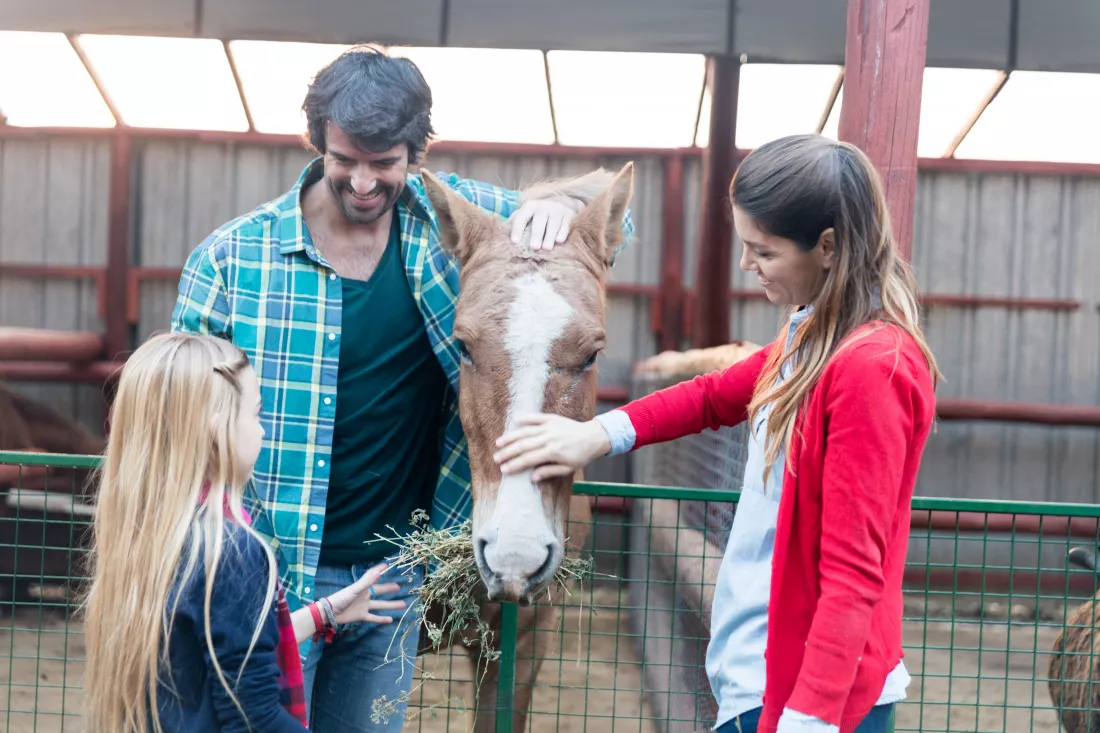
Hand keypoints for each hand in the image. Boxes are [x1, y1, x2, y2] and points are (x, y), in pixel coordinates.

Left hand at [324, 562, 405, 624]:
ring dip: (391, 605)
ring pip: (380, 605)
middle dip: (389, 589)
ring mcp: (364, 606)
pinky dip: (381, 619)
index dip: (379, 570)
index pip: (373, 576)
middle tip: (399, 587)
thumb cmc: (341, 598)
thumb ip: (367, 582)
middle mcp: (365, 595)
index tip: (387, 565)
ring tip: (403, 604)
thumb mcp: (355, 589)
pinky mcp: (361, 616)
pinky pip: (373, 617)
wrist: (330, 613)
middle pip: (380, 591)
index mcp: (363, 587)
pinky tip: (390, 620)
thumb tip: (379, 574)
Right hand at [493, 414, 610, 481]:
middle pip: (523, 445)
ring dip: (511, 437)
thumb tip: (532, 478)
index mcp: (553, 452)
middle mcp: (549, 438)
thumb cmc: (581, 456)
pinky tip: (514, 420)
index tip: (503, 470)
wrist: (593, 437)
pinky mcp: (552, 418)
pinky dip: (525, 418)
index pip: (529, 459)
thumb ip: (549, 472)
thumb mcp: (567, 468)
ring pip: (526, 431)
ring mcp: (550, 427)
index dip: (515, 465)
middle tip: (496, 458)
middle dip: (508, 452)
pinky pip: (536, 417)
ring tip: (498, 443)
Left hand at [509, 197, 580, 250]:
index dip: (517, 230)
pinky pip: (566, 224)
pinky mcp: (570, 214)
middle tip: (534, 248)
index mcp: (530, 206)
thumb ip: (516, 220)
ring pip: (553, 224)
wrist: (565, 203)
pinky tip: (560, 241)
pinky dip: (563, 232)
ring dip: (549, 236)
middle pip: (539, 221)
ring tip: (547, 249)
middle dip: (536, 235)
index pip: (521, 218)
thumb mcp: (528, 213)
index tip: (514, 243)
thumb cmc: (540, 213)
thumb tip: (501, 232)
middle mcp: (544, 206)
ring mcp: (558, 209)